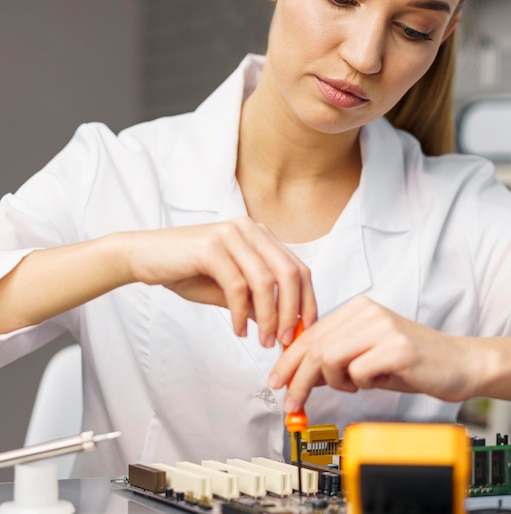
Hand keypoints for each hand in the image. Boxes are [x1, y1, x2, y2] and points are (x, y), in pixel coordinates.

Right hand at [125, 217, 316, 346]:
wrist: (143, 256)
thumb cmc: (186, 270)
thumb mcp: (228, 288)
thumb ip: (255, 301)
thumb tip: (282, 325)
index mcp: (259, 235)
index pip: (297, 267)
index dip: (307, 299)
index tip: (306, 328)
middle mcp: (249, 229)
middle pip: (289, 272)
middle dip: (293, 311)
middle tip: (286, 340)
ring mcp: (231, 235)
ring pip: (266, 281)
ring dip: (268, 317)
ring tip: (264, 341)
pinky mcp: (211, 247)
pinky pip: (237, 286)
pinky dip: (241, 313)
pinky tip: (238, 330)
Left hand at [268, 296, 477, 410]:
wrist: (459, 363)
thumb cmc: (412, 363)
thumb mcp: (366, 358)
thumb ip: (334, 361)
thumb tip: (298, 376)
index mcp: (357, 309)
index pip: (310, 333)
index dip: (289, 360)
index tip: (278, 381)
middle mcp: (367, 312)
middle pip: (314, 346)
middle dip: (298, 379)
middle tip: (292, 403)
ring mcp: (383, 327)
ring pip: (329, 356)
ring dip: (333, 382)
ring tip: (353, 386)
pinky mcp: (397, 347)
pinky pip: (358, 371)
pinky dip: (359, 384)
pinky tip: (376, 381)